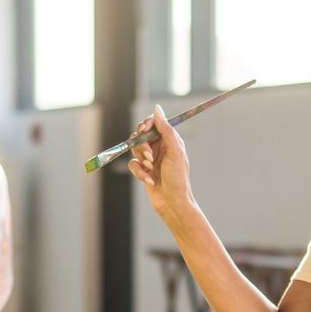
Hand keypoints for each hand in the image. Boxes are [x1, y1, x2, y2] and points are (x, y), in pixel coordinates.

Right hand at [128, 105, 193, 220]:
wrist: (172, 202)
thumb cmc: (178, 178)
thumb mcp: (175, 151)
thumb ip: (166, 129)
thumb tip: (157, 109)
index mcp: (169, 140)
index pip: (154, 124)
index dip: (146, 124)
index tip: (143, 130)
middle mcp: (159, 147)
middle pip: (141, 135)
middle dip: (142, 145)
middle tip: (149, 156)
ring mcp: (150, 159)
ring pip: (134, 150)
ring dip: (141, 160)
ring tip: (151, 168)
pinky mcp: (142, 170)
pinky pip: (133, 165)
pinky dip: (139, 172)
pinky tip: (149, 180)